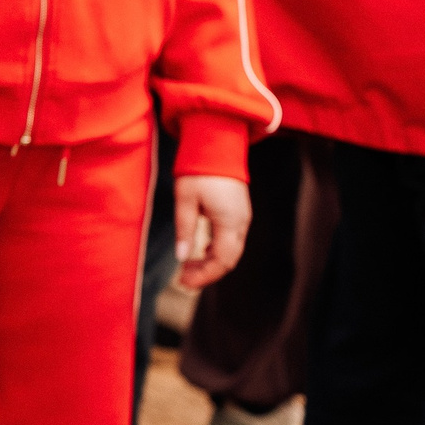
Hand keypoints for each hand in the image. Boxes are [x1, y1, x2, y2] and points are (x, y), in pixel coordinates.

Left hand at [173, 173, 250, 289]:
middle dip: (207, 273)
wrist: (217, 143)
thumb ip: (184, 229)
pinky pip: (232, 239)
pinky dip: (216, 249)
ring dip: (211, 262)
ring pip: (231, 251)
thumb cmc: (198, 169)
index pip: (222, 261)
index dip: (204, 276)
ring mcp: (243, 217)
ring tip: (188, 267)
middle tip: (183, 279)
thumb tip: (181, 257)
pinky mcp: (239, 212)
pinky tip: (201, 251)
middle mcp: (241, 222)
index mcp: (229, 221)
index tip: (184, 281)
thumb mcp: (185, 199)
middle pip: (228, 260)